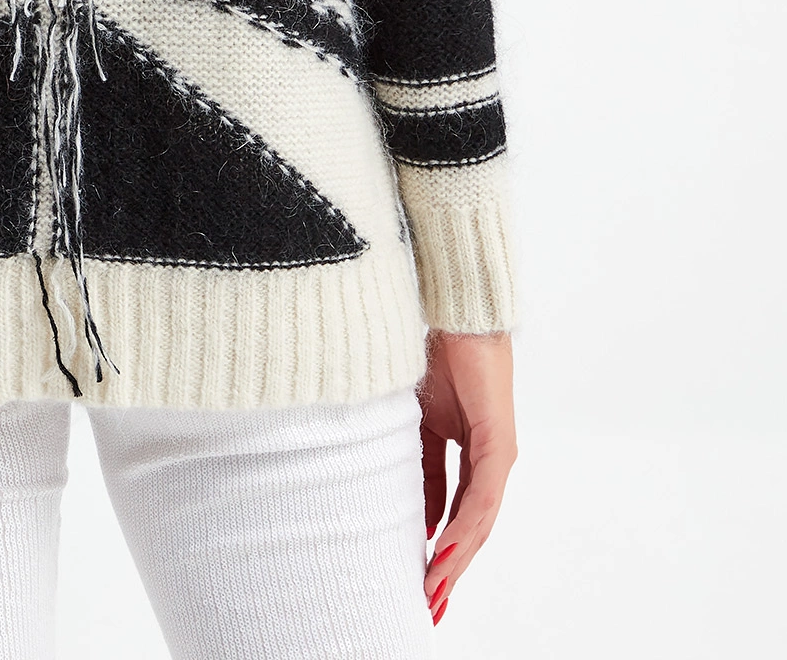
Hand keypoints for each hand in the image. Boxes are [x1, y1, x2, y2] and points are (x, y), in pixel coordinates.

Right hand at [419, 329, 514, 625]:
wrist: (455, 310)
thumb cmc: (437, 352)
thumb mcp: (420, 420)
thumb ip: (422, 464)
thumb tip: (417, 513)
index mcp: (471, 451)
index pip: (456, 511)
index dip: (440, 547)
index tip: (420, 579)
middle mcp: (491, 458)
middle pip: (471, 526)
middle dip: (449, 568)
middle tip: (429, 605)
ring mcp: (498, 451)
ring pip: (479, 519)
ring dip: (456, 557)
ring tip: (434, 590)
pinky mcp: (499, 442)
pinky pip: (480, 494)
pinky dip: (463, 525)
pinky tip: (444, 549)